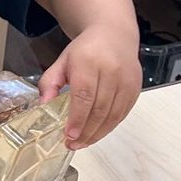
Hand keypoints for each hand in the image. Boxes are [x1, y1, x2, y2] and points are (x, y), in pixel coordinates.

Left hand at [37, 23, 141, 150]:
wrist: (114, 35)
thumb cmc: (85, 51)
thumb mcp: (62, 62)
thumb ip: (50, 83)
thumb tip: (44, 106)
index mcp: (88, 62)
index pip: (84, 95)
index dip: (77, 118)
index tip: (69, 135)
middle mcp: (111, 70)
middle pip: (100, 108)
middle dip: (86, 131)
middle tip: (73, 144)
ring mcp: (126, 79)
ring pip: (113, 114)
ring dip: (98, 133)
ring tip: (83, 143)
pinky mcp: (136, 87)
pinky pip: (123, 113)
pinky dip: (110, 126)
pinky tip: (97, 133)